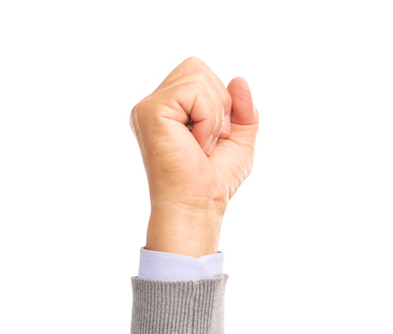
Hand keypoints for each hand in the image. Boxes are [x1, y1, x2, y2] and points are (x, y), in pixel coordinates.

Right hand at [130, 58, 257, 256]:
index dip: (220, 100)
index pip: (199, 73)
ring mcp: (148, 106)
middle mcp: (155, 104)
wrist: (198, 206)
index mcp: (170, 108)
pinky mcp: (150, 111)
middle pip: (196, 67)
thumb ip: (244, 109)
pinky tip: (197, 144)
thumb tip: (239, 79)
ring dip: (215, 115)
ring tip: (202, 144)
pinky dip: (208, 120)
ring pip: (197, 76)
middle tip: (210, 140)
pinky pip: (193, 91)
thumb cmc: (213, 180)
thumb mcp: (240, 141)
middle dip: (219, 103)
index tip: (216, 137)